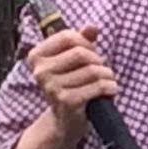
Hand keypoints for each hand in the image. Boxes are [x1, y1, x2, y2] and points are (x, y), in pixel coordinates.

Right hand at [27, 26, 119, 140]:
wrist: (65, 121)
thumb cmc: (70, 85)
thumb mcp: (72, 61)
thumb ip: (82, 41)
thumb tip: (92, 27)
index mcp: (37, 56)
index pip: (68, 36)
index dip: (85, 42)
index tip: (90, 53)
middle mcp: (40, 71)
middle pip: (81, 53)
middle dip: (97, 60)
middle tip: (100, 70)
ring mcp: (52, 87)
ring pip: (92, 70)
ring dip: (107, 75)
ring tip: (107, 82)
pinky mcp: (67, 101)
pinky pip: (98, 86)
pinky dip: (110, 87)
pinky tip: (110, 91)